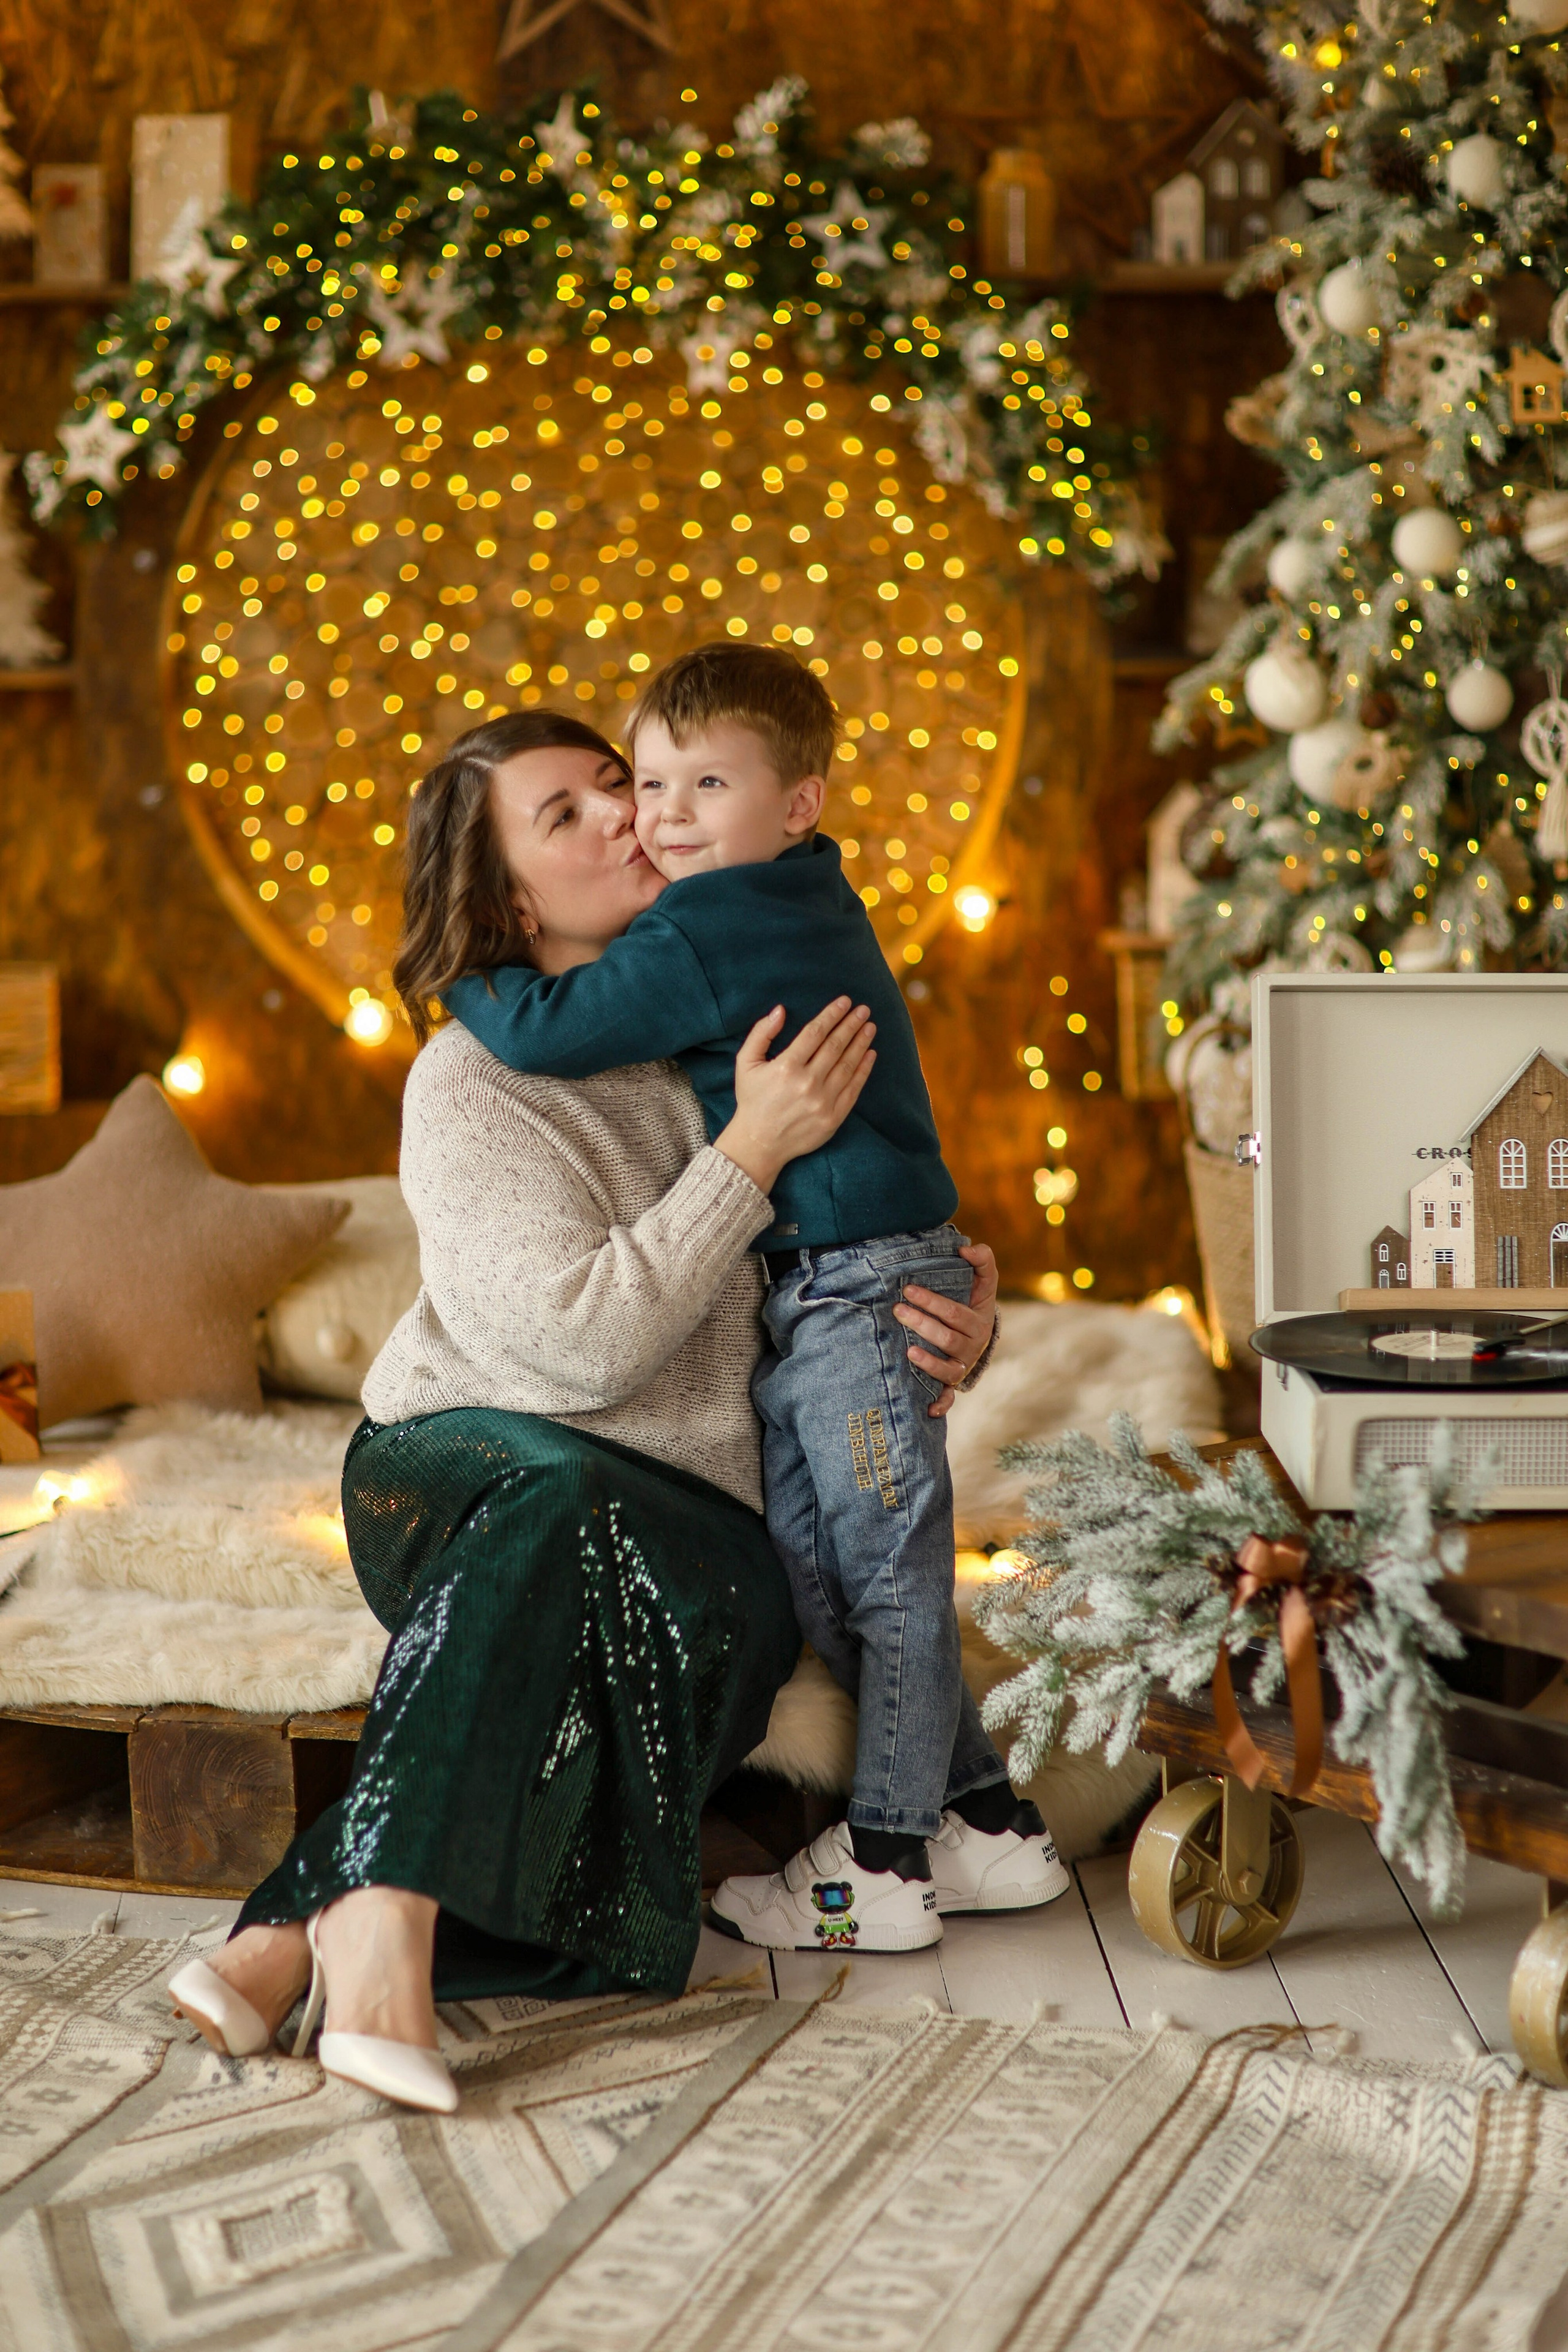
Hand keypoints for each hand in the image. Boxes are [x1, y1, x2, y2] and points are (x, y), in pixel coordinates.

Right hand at [714, 998, 875, 1195]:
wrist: (759, 1143)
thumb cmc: (752, 1099)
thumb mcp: (745, 1063)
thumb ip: (761, 1033)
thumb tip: (780, 1010)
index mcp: (786, 1067)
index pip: (815, 1032)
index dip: (832, 1014)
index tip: (845, 1001)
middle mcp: (807, 1083)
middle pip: (835, 1046)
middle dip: (851, 1024)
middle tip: (864, 1009)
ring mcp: (823, 1102)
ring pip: (848, 1065)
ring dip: (861, 1043)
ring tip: (870, 1027)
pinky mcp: (833, 1118)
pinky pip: (853, 1089)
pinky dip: (864, 1070)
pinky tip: (870, 1054)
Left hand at [896, 1241, 998, 1417]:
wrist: (980, 1333)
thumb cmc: (974, 1302)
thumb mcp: (983, 1281)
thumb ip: (982, 1260)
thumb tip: (967, 1247)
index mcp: (978, 1323)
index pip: (954, 1313)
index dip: (932, 1301)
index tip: (909, 1289)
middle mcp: (971, 1348)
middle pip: (946, 1338)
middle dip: (921, 1323)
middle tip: (897, 1310)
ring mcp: (961, 1367)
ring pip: (946, 1368)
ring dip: (928, 1362)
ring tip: (907, 1350)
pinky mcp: (953, 1383)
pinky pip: (949, 1398)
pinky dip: (940, 1405)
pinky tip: (927, 1409)